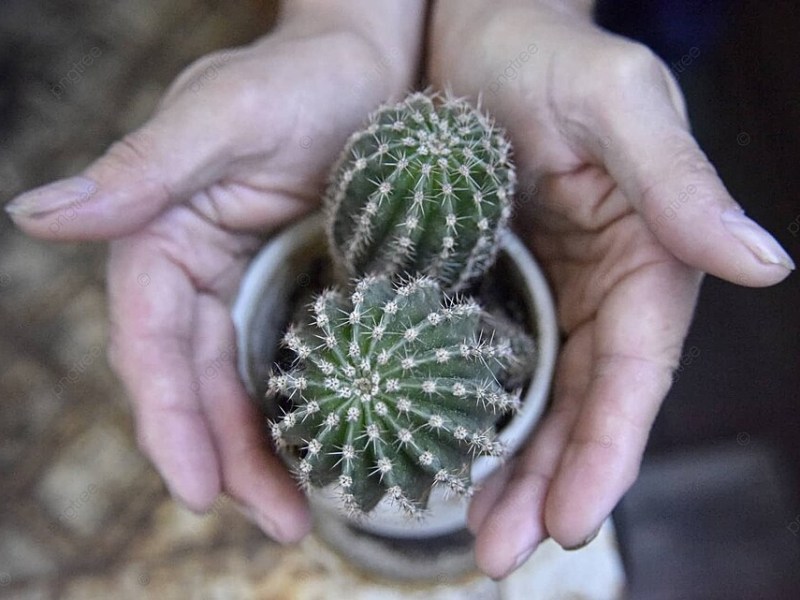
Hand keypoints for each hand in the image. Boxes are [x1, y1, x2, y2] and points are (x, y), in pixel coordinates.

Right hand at [7, 0, 424, 542]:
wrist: (372, 64)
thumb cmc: (298, 76)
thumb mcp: (223, 118)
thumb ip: (140, 172)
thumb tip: (33, 215)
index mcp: (161, 238)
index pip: (152, 345)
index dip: (171, 418)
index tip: (198, 488)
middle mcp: (196, 273)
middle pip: (198, 383)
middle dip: (226, 458)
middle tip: (278, 522)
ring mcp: (247, 285)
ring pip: (241, 386)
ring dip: (262, 453)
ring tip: (297, 515)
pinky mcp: (297, 288)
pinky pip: (289, 364)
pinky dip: (297, 412)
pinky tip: (323, 454)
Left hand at [429, 0, 793, 577]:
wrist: (477, 29)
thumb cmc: (547, 53)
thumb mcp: (615, 103)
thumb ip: (678, 182)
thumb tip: (766, 263)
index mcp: (646, 259)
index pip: (632, 373)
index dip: (606, 450)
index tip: (568, 521)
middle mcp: (601, 289)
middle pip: (582, 406)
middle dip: (550, 482)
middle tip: (499, 551)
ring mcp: (546, 291)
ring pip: (535, 400)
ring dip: (510, 469)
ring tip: (476, 532)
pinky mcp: (492, 284)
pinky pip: (487, 364)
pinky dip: (472, 417)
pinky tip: (444, 455)